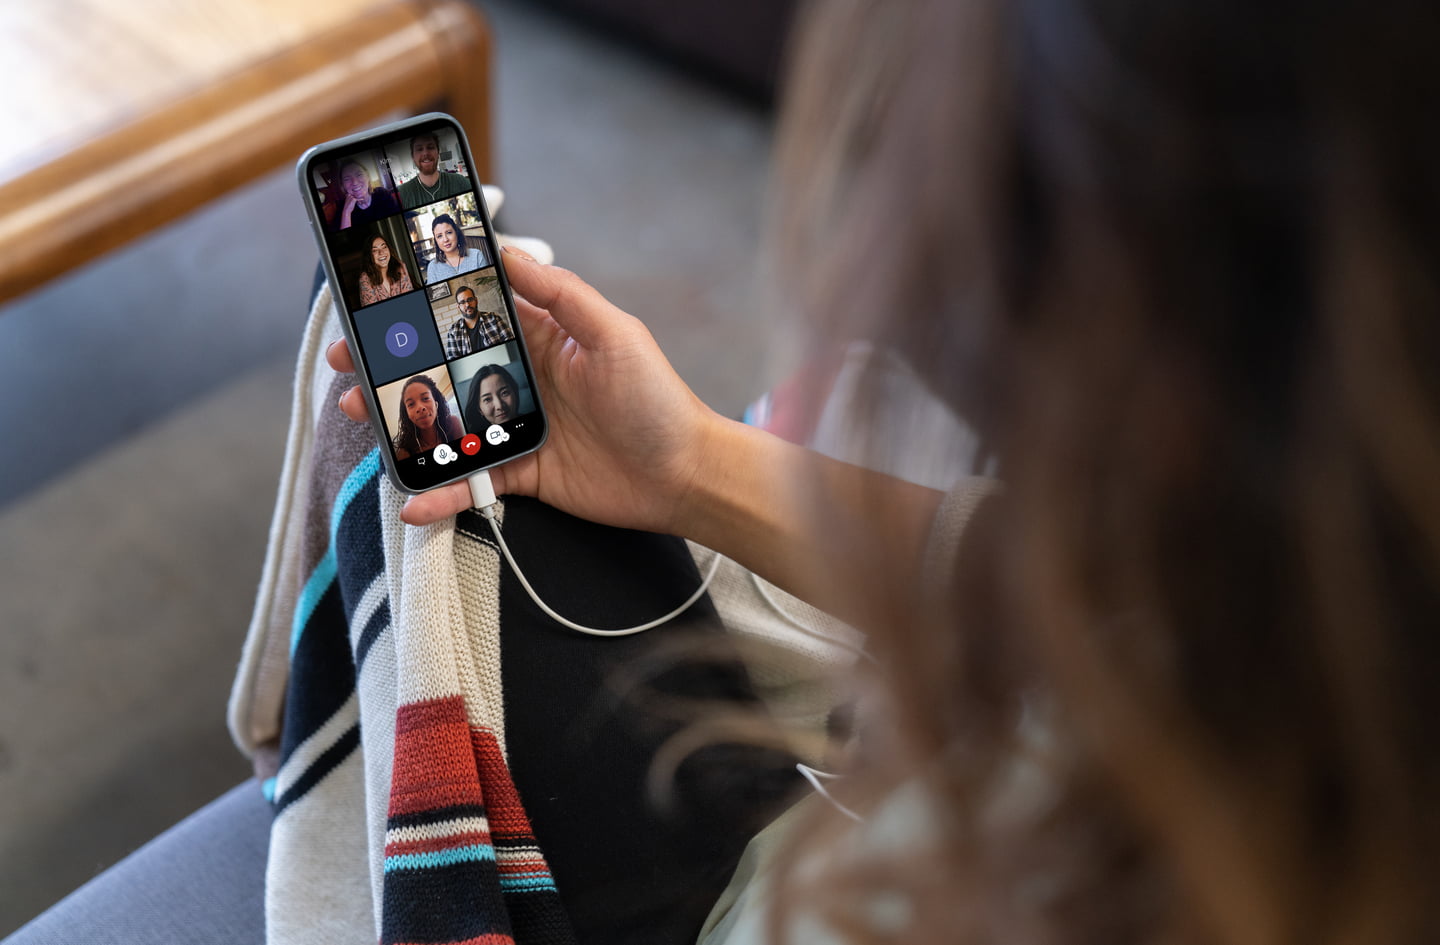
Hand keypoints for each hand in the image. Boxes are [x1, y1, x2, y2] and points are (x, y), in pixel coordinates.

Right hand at [329, 247, 722, 528]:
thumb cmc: (658, 399)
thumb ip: (560, 294)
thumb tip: (507, 252)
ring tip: (358, 415)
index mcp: (543, 338)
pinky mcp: (524, 475)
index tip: (380, 300)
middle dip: (393, 364)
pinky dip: (440, 495)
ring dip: (402, 422)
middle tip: (347, 361)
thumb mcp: (614, 333)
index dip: (426, 308)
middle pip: (445, 369)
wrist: (687, 475)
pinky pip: (473, 483)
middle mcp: (523, 380)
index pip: (472, 315)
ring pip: (447, 424)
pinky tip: (410, 502)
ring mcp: (520, 429)